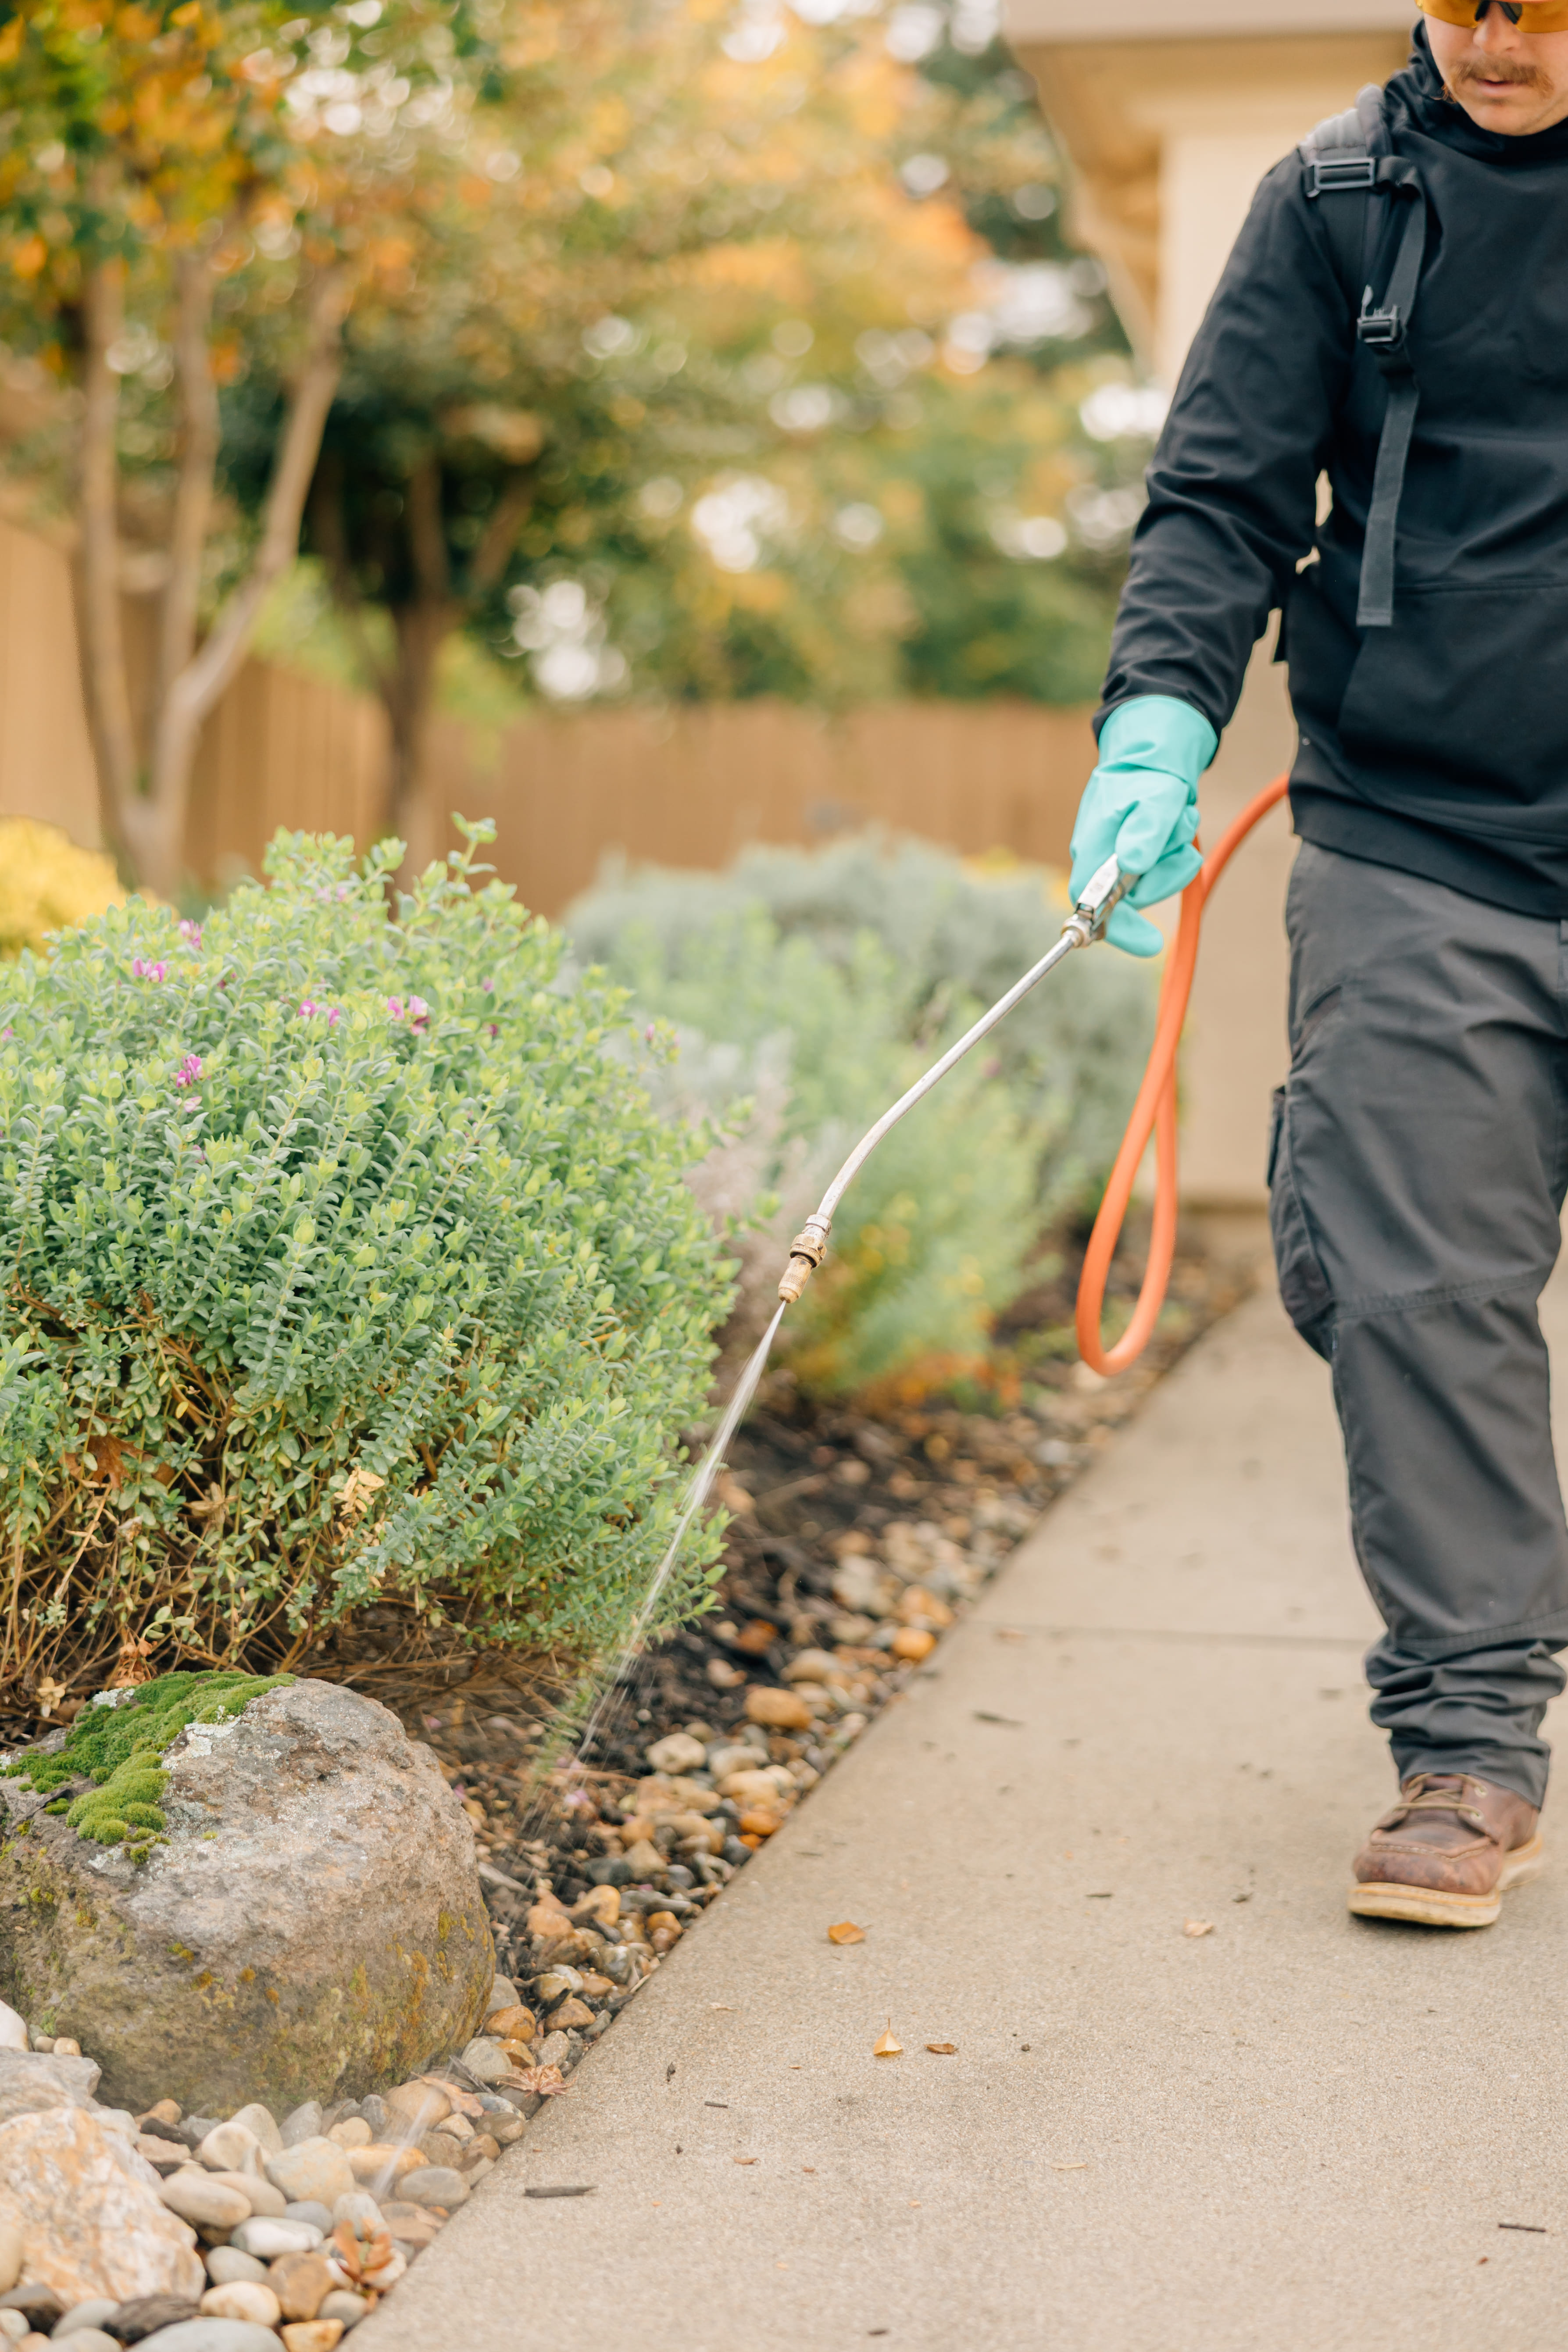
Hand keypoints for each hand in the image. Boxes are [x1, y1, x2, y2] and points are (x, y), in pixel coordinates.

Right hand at [1068, 695, 1217, 956]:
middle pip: (1133, 897)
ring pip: (1154, 881)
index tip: (1150, 944)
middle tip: (1176, 841)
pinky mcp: (1140, 854)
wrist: (1154, 750)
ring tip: (1177, 820)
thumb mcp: (1155, 797)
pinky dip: (1179, 848)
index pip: (1089, 903)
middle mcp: (1103, 859)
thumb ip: (1145, 831)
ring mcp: (1121, 858)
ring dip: (1175, 854)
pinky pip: (1166, 867)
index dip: (1116, 929)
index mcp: (1092, 849)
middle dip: (1163, 874)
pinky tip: (1178, 822)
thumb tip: (1133, 865)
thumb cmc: (1147, 772)